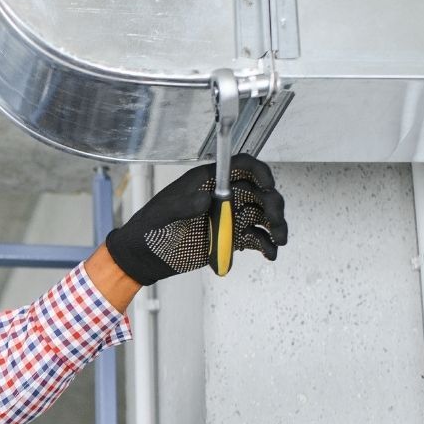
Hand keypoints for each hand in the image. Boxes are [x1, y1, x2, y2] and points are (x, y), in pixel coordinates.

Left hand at [105, 156, 286, 284]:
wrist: (144, 256)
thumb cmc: (148, 228)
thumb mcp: (162, 214)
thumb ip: (184, 205)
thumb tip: (207, 199)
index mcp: (207, 182)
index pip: (241, 166)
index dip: (259, 171)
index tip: (268, 185)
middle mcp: (222, 197)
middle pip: (259, 192)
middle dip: (272, 204)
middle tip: (275, 220)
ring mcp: (228, 218)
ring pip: (262, 215)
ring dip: (276, 225)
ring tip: (279, 240)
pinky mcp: (229, 238)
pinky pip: (255, 238)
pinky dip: (266, 245)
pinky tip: (269, 254)